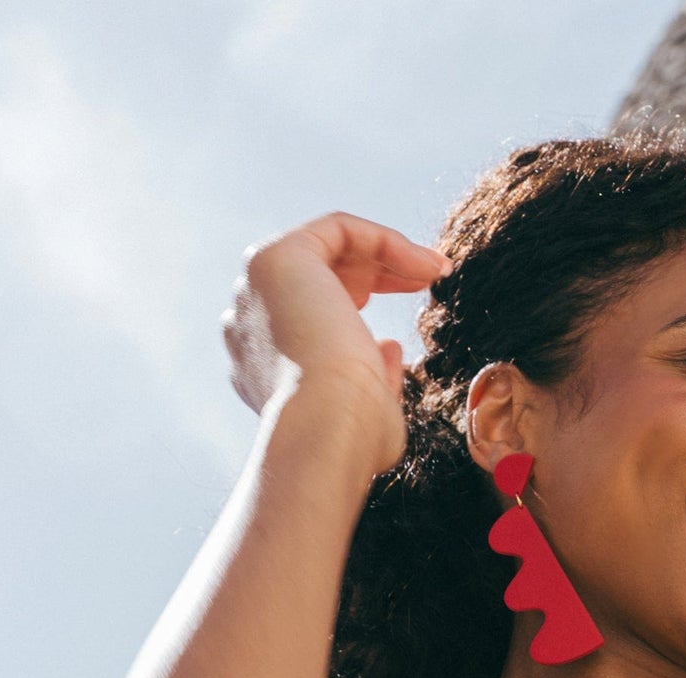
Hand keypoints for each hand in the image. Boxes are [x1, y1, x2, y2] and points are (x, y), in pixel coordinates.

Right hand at [220, 211, 451, 473]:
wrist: (328, 432)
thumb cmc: (352, 439)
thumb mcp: (370, 412)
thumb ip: (374, 378)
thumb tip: (388, 345)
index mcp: (265, 366)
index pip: (308, 315)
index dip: (361, 301)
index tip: (413, 304)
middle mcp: (251, 325)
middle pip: (315, 275)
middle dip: (376, 270)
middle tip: (427, 279)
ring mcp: (257, 290)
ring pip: (327, 248)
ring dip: (386, 252)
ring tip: (435, 269)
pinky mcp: (274, 260)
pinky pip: (337, 229)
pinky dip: (384, 240)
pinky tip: (423, 265)